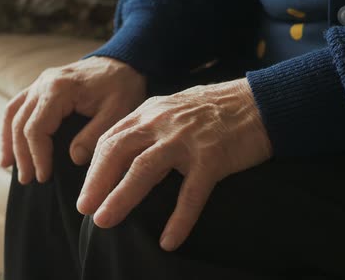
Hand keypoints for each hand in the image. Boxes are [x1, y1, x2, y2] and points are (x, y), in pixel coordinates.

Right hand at [0, 56, 146, 183]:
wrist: (123, 63)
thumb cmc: (122, 88)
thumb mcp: (117, 113)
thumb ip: (94, 136)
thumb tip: (73, 158)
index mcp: (60, 89)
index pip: (37, 128)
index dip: (38, 156)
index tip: (44, 177)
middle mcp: (43, 83)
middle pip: (20, 123)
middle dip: (23, 155)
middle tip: (28, 180)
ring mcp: (39, 83)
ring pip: (12, 114)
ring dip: (10, 142)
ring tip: (11, 168)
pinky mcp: (40, 86)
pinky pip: (16, 107)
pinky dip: (9, 127)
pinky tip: (10, 146)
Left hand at [76, 78, 271, 250]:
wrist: (259, 103)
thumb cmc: (216, 110)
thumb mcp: (175, 109)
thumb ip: (150, 128)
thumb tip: (127, 157)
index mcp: (151, 111)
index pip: (111, 138)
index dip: (95, 167)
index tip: (87, 191)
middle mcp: (163, 122)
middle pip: (118, 152)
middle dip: (96, 182)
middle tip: (85, 209)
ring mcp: (187, 139)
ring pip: (144, 170)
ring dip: (121, 197)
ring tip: (105, 221)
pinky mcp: (212, 157)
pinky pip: (191, 193)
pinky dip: (179, 219)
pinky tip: (168, 241)